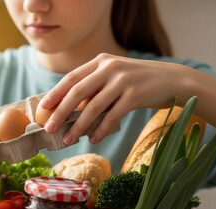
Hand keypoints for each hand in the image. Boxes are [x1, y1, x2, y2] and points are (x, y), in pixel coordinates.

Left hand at [39, 53, 194, 144]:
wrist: (172, 80)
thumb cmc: (136, 82)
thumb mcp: (113, 76)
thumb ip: (93, 87)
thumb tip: (68, 110)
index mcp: (100, 61)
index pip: (71, 78)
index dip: (55, 93)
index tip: (43, 108)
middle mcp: (109, 67)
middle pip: (77, 92)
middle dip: (60, 112)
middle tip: (49, 128)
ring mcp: (123, 80)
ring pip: (93, 107)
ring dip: (78, 126)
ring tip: (68, 140)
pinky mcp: (135, 95)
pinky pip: (112, 116)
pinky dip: (100, 129)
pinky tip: (94, 139)